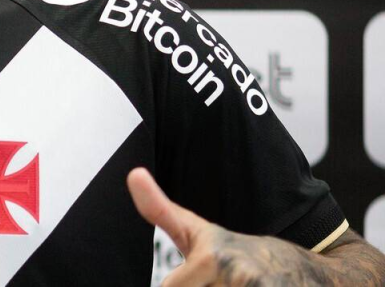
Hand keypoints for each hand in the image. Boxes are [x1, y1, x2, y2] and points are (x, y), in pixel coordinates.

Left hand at [127, 167, 313, 285]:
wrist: (316, 272)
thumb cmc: (243, 252)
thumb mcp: (200, 232)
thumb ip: (161, 210)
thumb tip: (133, 173)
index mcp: (212, 256)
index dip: (178, 284)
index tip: (201, 274)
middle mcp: (235, 275)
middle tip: (218, 281)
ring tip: (232, 285)